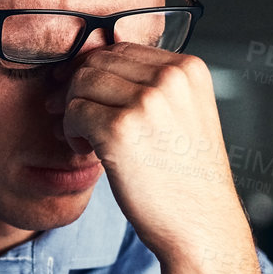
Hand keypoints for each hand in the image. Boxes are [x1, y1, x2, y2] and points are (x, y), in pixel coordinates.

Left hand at [51, 42, 263, 273]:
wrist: (201, 224)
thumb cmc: (187, 178)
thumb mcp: (183, 116)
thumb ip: (151, 87)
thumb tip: (94, 67)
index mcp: (188, 69)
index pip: (121, 49)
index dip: (95, 72)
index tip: (83, 95)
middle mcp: (170, 77)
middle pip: (97, 62)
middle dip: (78, 88)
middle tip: (74, 119)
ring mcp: (146, 100)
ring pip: (81, 83)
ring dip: (73, 110)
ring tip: (84, 139)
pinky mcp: (121, 128)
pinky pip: (74, 111)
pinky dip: (71, 130)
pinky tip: (86, 150)